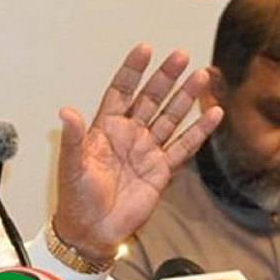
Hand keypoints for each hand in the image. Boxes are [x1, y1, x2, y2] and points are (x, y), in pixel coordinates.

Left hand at [53, 44, 222, 260]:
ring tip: (201, 75)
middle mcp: (129, 134)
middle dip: (166, 77)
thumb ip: (72, 137)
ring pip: (170, 117)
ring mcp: (147, 150)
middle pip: (151, 99)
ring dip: (186, 97)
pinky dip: (199, 131)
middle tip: (181, 55)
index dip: (133, 71)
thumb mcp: (71, 165)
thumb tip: (65, 111)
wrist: (93, 231)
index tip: (145, 49)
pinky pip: (184, 146)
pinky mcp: (162, 170)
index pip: (122, 91)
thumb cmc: (77, 198)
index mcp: (105, 128)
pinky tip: (213, 114)